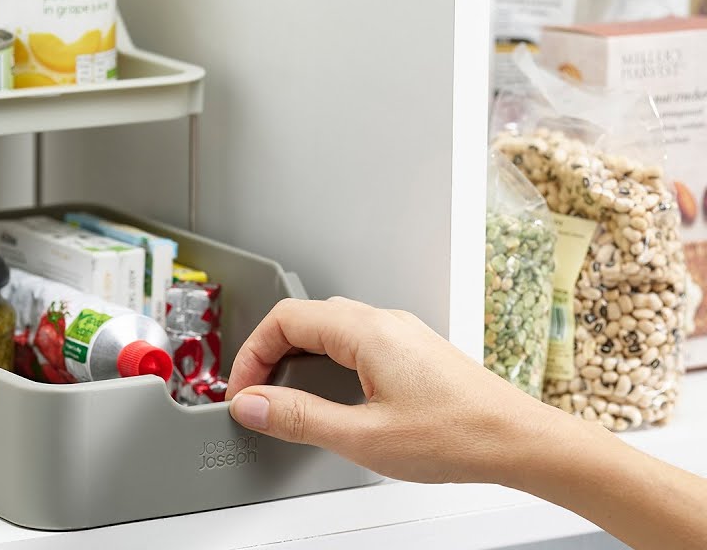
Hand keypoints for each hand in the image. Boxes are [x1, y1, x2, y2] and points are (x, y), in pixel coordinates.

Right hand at [226, 297, 565, 484]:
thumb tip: (252, 406)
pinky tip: (333, 399)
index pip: (285, 320)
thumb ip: (298, 419)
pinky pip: (357, 343)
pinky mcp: (415, 353)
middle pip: (305, 320)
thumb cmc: (459, 435)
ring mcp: (403, 335)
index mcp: (366, 331)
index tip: (241, 391)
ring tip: (288, 400)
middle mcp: (384, 322)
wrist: (522, 442)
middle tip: (257, 396)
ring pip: (332, 330)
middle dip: (270, 355)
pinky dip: (328, 364)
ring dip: (300, 359)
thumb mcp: (362, 437)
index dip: (251, 354)